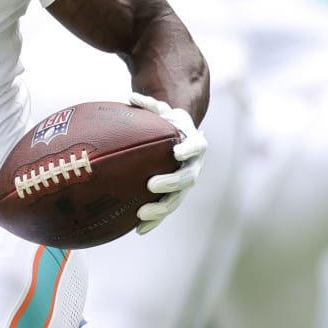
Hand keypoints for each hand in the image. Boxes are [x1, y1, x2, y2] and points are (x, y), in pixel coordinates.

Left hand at [127, 93, 206, 234]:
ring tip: (141, 215)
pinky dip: (154, 221)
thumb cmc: (168, 123)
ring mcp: (185, 183)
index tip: (177, 152)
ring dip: (161, 208)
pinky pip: (165, 210)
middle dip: (171, 183)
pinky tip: (138, 230)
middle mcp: (194, 165)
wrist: (179, 139)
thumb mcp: (162, 111)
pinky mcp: (174, 196)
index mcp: (194, 143)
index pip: (197, 146)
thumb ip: (149, 105)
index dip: (189, 149)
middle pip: (187, 178)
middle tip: (152, 184)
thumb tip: (130, 97)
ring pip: (177, 199)